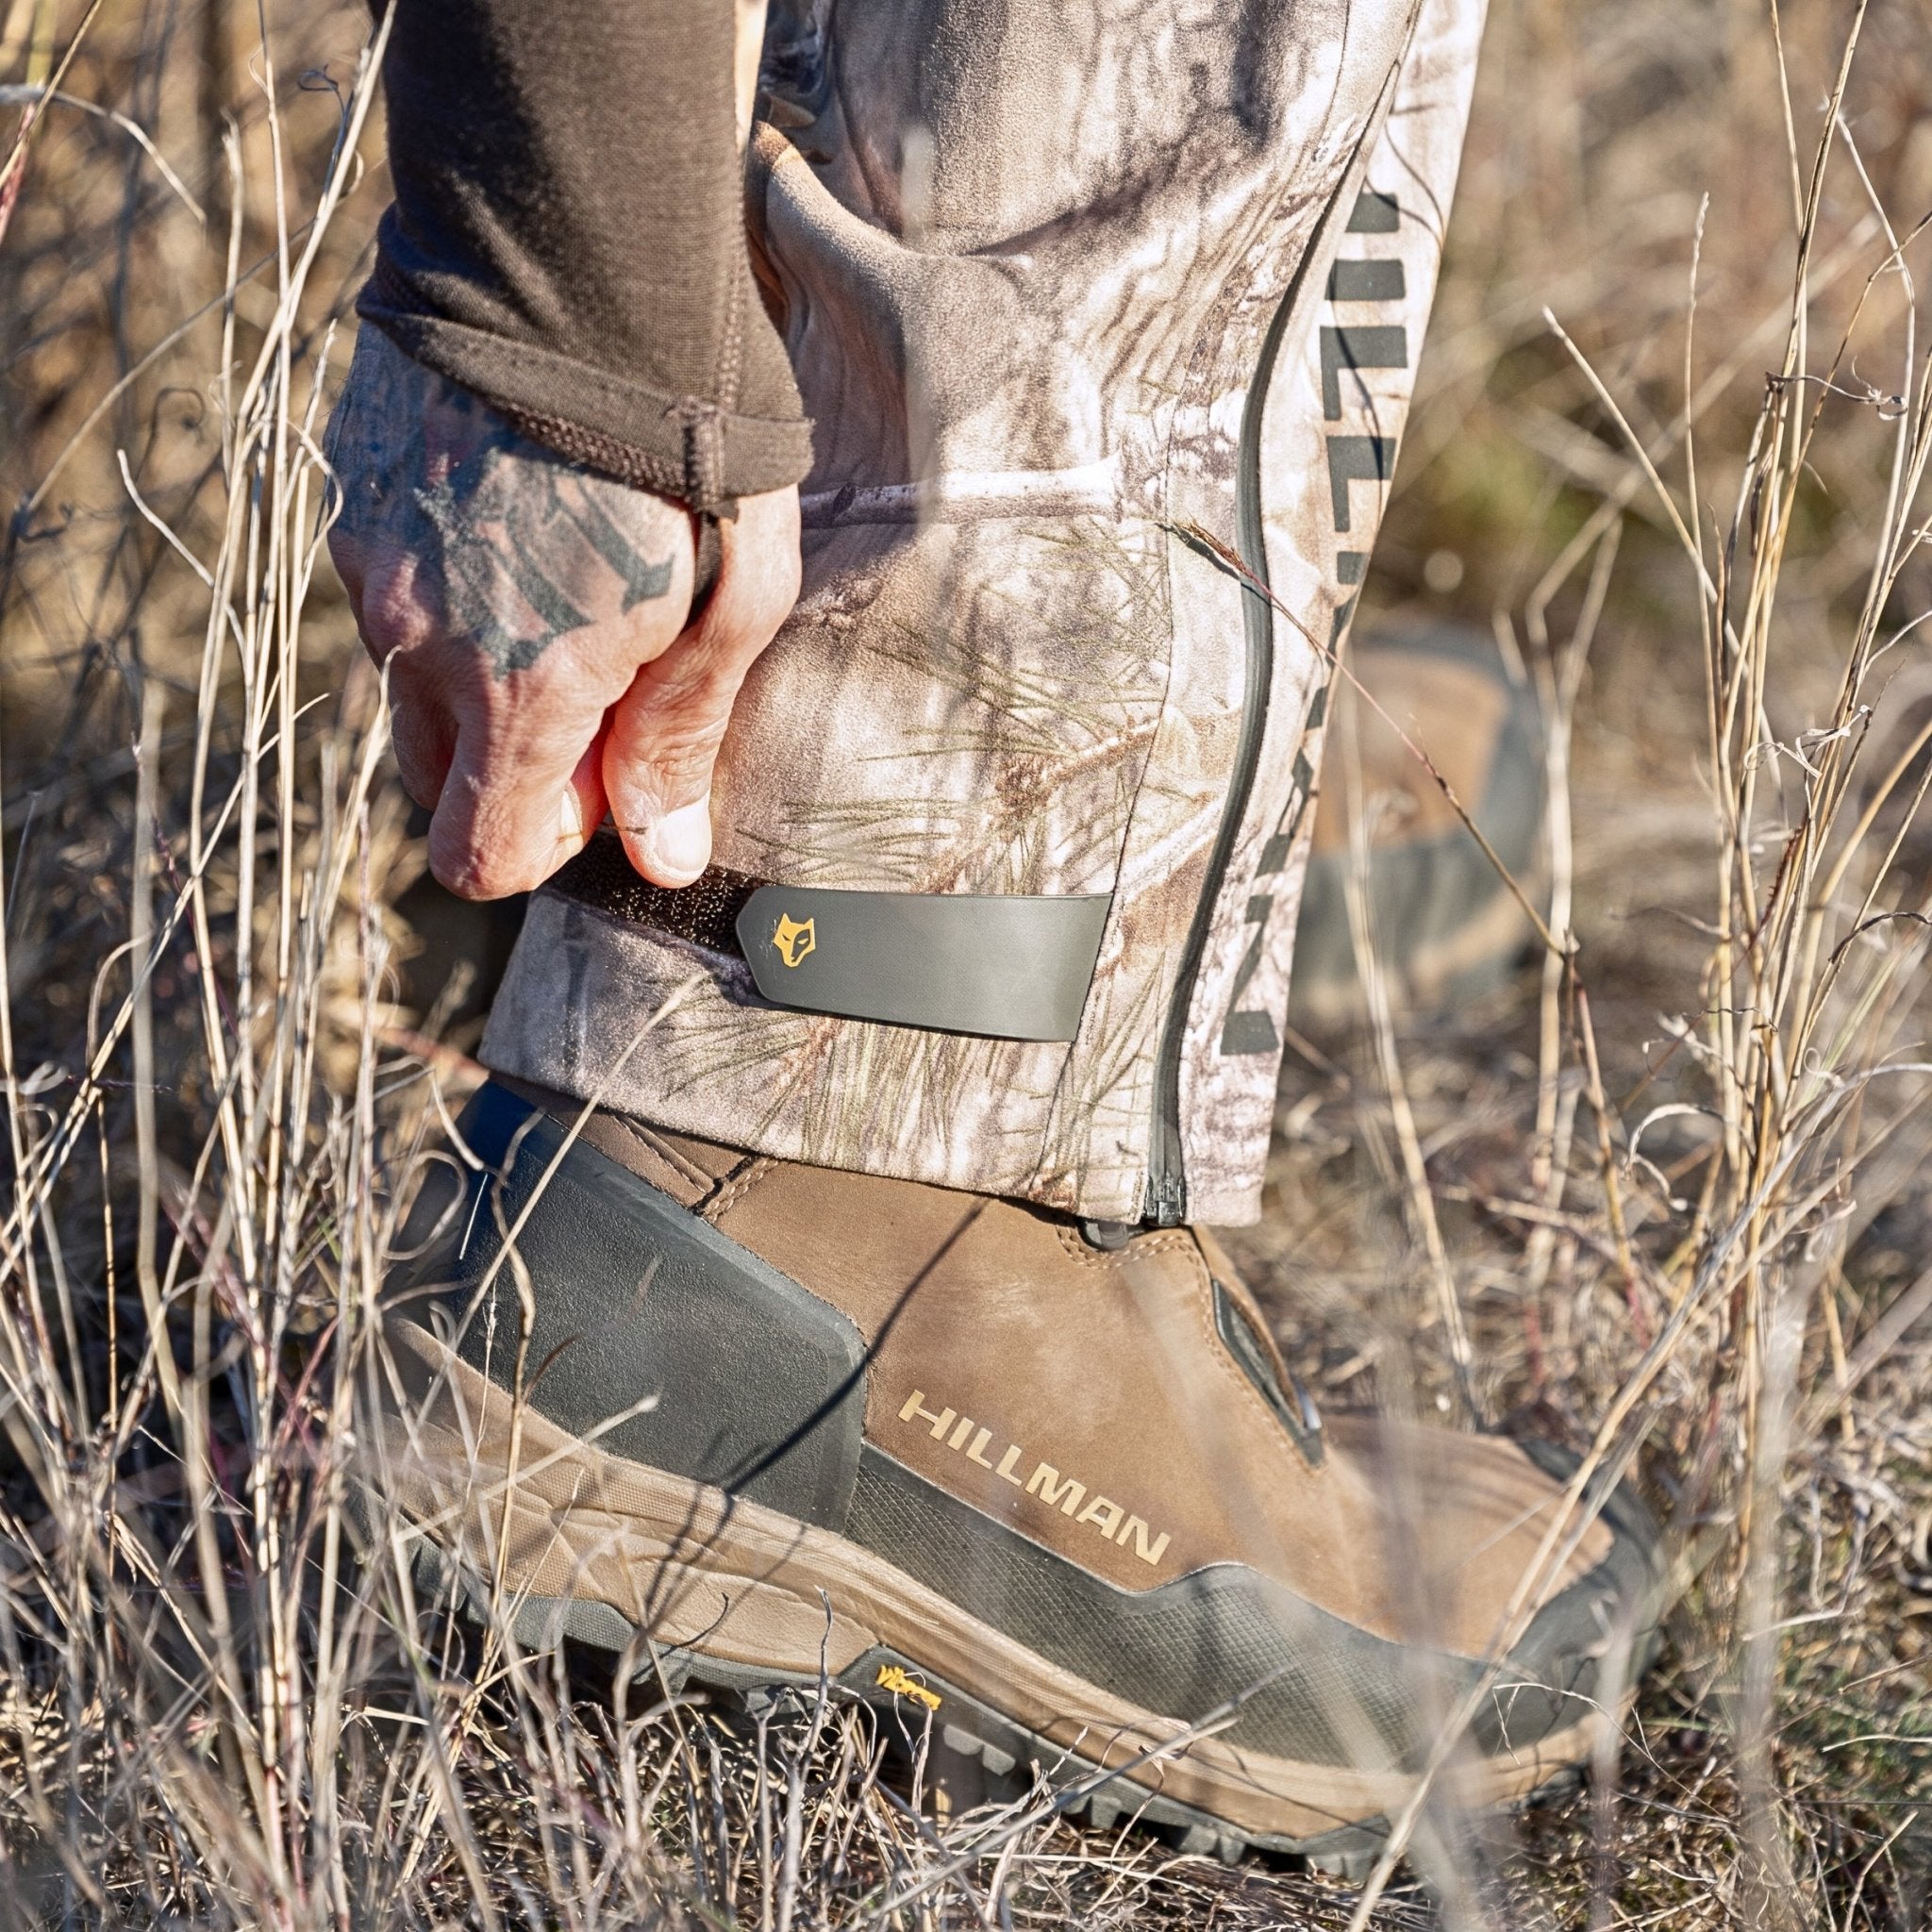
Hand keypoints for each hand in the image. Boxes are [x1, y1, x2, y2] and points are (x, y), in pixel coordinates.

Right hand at [325, 326, 799, 897]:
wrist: (581, 245)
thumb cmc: (690, 436)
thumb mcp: (733, 600)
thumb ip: (682, 737)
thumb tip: (661, 853)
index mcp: (517, 687)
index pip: (475, 855)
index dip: (543, 841)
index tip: (601, 779)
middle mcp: (421, 641)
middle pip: (437, 778)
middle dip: (510, 764)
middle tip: (599, 679)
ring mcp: (372, 559)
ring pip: (413, 678)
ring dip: (479, 668)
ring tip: (566, 572)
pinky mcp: (353, 489)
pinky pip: (392, 584)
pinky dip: (449, 583)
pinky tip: (519, 507)